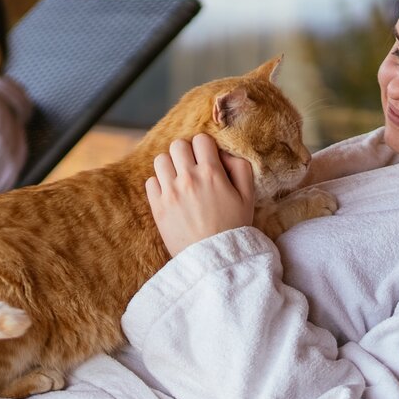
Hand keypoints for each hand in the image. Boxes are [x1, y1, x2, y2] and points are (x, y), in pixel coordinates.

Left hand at [146, 132, 254, 256]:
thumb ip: (240, 167)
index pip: (200, 139)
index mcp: (211, 173)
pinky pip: (150, 181)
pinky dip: (159, 184)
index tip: (207, 159)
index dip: (205, 147)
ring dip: (170, 166)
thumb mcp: (248, 196)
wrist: (215, 259)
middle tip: (192, 168)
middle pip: (177, 145)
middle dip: (185, 153)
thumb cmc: (234, 227)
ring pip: (160, 160)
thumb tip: (223, 153)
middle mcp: (188, 178)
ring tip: (179, 180)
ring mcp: (170, 192)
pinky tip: (171, 194)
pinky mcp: (157, 207)